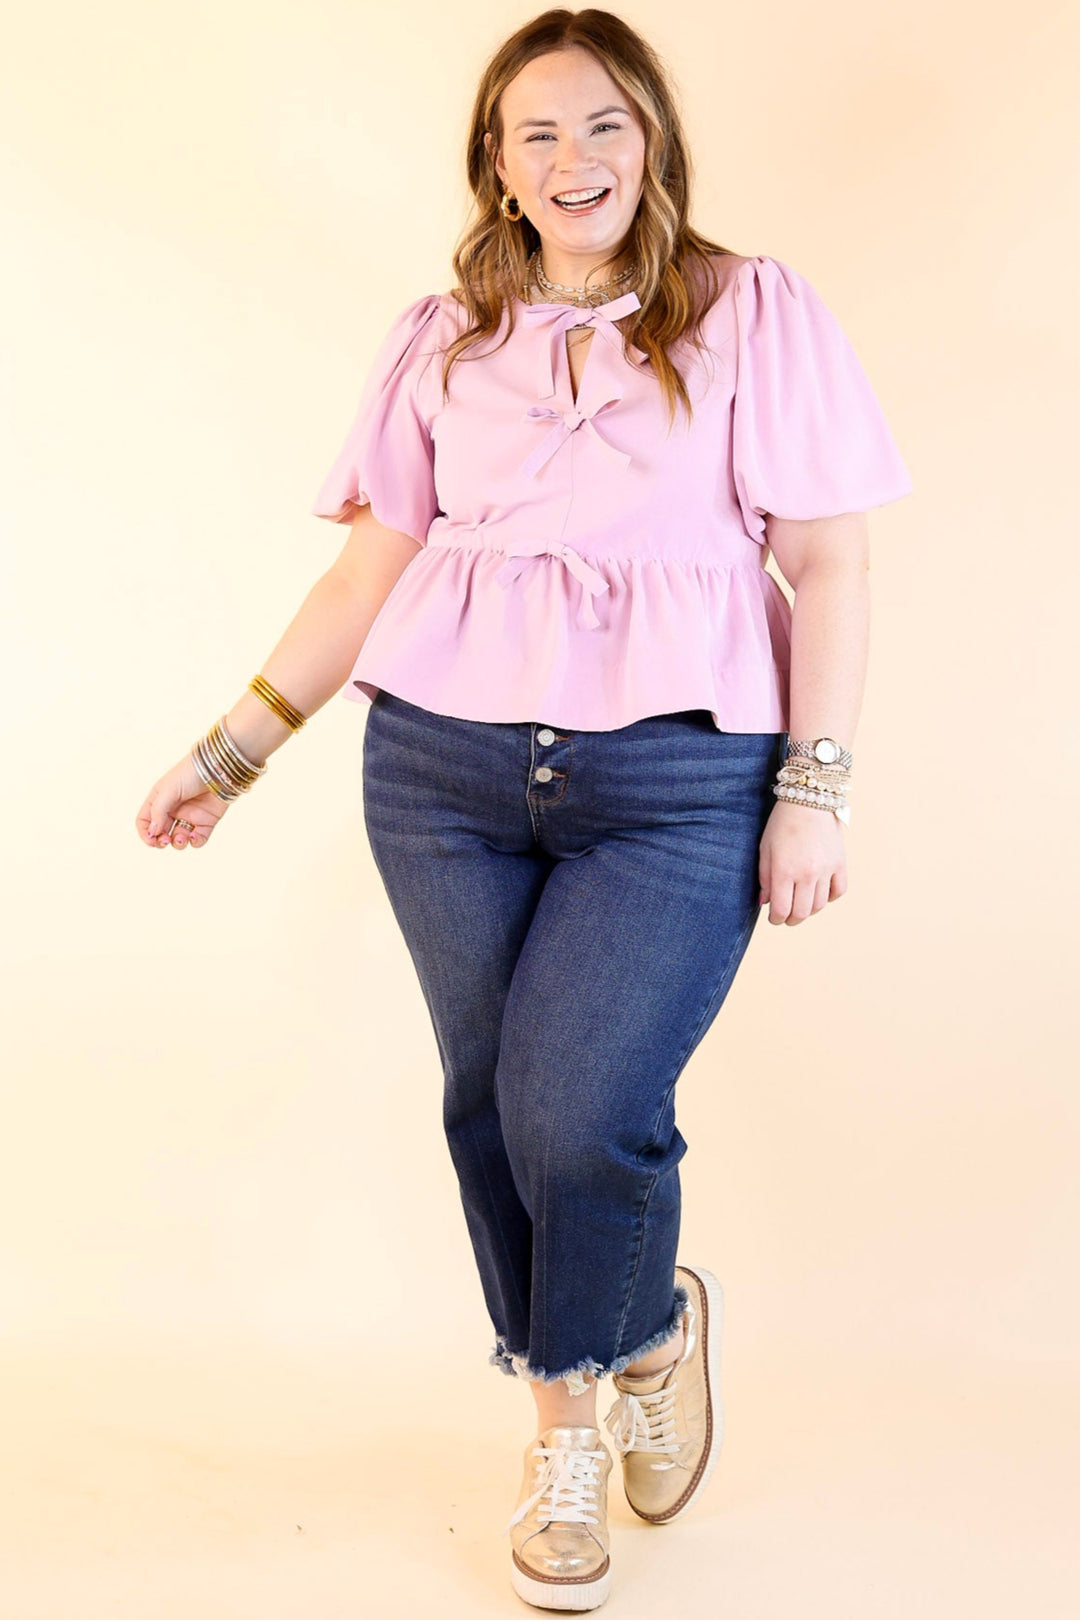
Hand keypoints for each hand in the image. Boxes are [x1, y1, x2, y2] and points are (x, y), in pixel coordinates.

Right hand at [135, 753, 231, 849]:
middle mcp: (173, 810)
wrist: (218, 769)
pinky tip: (194, 836)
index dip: (145, 832)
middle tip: (165, 841)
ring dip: (178, 843)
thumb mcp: (168, 790)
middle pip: (161, 833)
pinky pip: (198, 839)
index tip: (151, 839)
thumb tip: (152, 832)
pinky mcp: (207, 822)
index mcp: (159, 800)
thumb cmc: (189, 774)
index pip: (145, 821)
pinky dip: (195, 842)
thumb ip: (158, 812)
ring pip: (179, 838)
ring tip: (181, 838)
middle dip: (161, 841)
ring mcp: (190, 816)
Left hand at [758, 799, 846, 924]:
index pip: (782, 910)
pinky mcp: (840, 863)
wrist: (809, 800)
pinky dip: (829, 897)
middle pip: (802, 913)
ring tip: (801, 904)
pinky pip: (838, 891)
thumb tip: (765, 903)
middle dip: (791, 919)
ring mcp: (826, 870)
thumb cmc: (782, 823)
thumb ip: (764, 878)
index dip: (776, 919)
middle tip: (786, 916)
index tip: (774, 918)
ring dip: (809, 910)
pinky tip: (819, 892)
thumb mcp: (765, 849)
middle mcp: (807, 874)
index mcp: (784, 871)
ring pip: (820, 905)